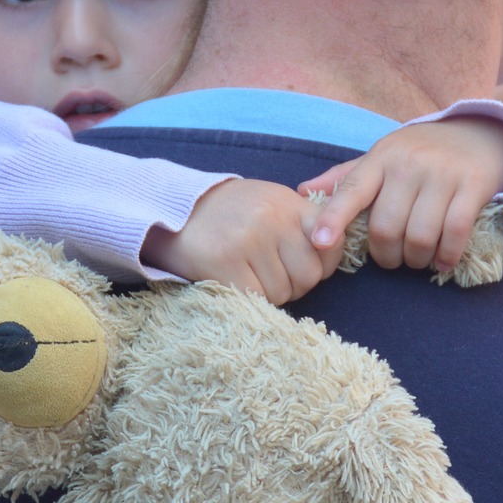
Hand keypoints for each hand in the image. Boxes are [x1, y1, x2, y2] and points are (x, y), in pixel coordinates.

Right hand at [142, 178, 343, 304]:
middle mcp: (272, 218)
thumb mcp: (269, 203)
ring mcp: (249, 240)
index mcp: (288, 202)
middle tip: (267, 274)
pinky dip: (248, 299)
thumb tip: (331, 253)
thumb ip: (301, 224)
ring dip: (268, 293)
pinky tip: (232, 282)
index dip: (320, 264)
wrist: (171, 209)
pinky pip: (256, 299)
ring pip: (283, 293)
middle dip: (293, 284)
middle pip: (309, 276)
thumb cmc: (227, 213)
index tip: (299, 264)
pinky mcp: (224, 263)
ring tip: (245, 273)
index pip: (331, 244)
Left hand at [299, 118, 502, 272]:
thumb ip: (345, 178)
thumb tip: (302, 192)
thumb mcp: (382, 156)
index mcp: (380, 158)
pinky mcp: (473, 185)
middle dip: (387, 256)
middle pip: (386, 227)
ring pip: (420, 235)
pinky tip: (443, 261)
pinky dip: (447, 256)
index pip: (351, 190)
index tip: (319, 243)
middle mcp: (408, 164)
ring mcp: (442, 174)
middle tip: (393, 259)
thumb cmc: (422, 152)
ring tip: (417, 259)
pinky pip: (455, 232)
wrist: (482, 132)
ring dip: (416, 260)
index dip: (333, 219)